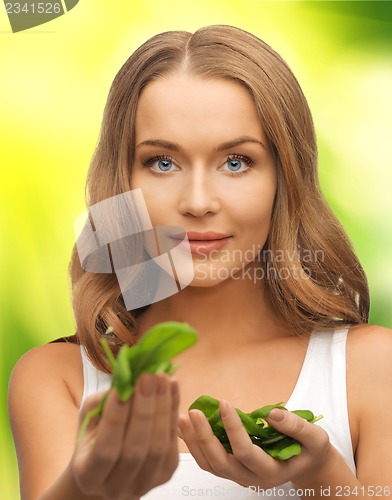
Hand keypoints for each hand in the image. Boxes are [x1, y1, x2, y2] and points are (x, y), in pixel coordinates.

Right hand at [71, 373, 178, 498]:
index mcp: (88, 476)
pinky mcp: (165, 474)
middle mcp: (116, 488)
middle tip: (148, 378)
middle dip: (143, 409)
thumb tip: (129, 379)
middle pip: (135, 450)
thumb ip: (104, 401)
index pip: (105, 450)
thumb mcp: (90, 416)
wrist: (111, 462)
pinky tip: (172, 387)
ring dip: (163, 408)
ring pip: (158, 447)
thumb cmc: (96, 433)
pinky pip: (172, 443)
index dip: (115, 419)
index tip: (122, 389)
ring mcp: (144, 484)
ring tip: (163, 378)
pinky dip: (173, 411)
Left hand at [179, 400, 333, 489]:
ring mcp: (239, 476)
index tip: (224, 403)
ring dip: (193, 442)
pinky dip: (194, 444)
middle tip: (193, 412)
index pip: (246, 452)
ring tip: (182, 417)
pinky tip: (185, 426)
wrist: (307, 464)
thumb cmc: (311, 449)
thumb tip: (271, 414)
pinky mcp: (232, 468)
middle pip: (220, 463)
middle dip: (204, 437)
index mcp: (272, 472)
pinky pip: (208, 460)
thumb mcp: (314, 437)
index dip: (233, 428)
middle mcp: (251, 479)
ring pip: (209, 465)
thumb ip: (295, 426)